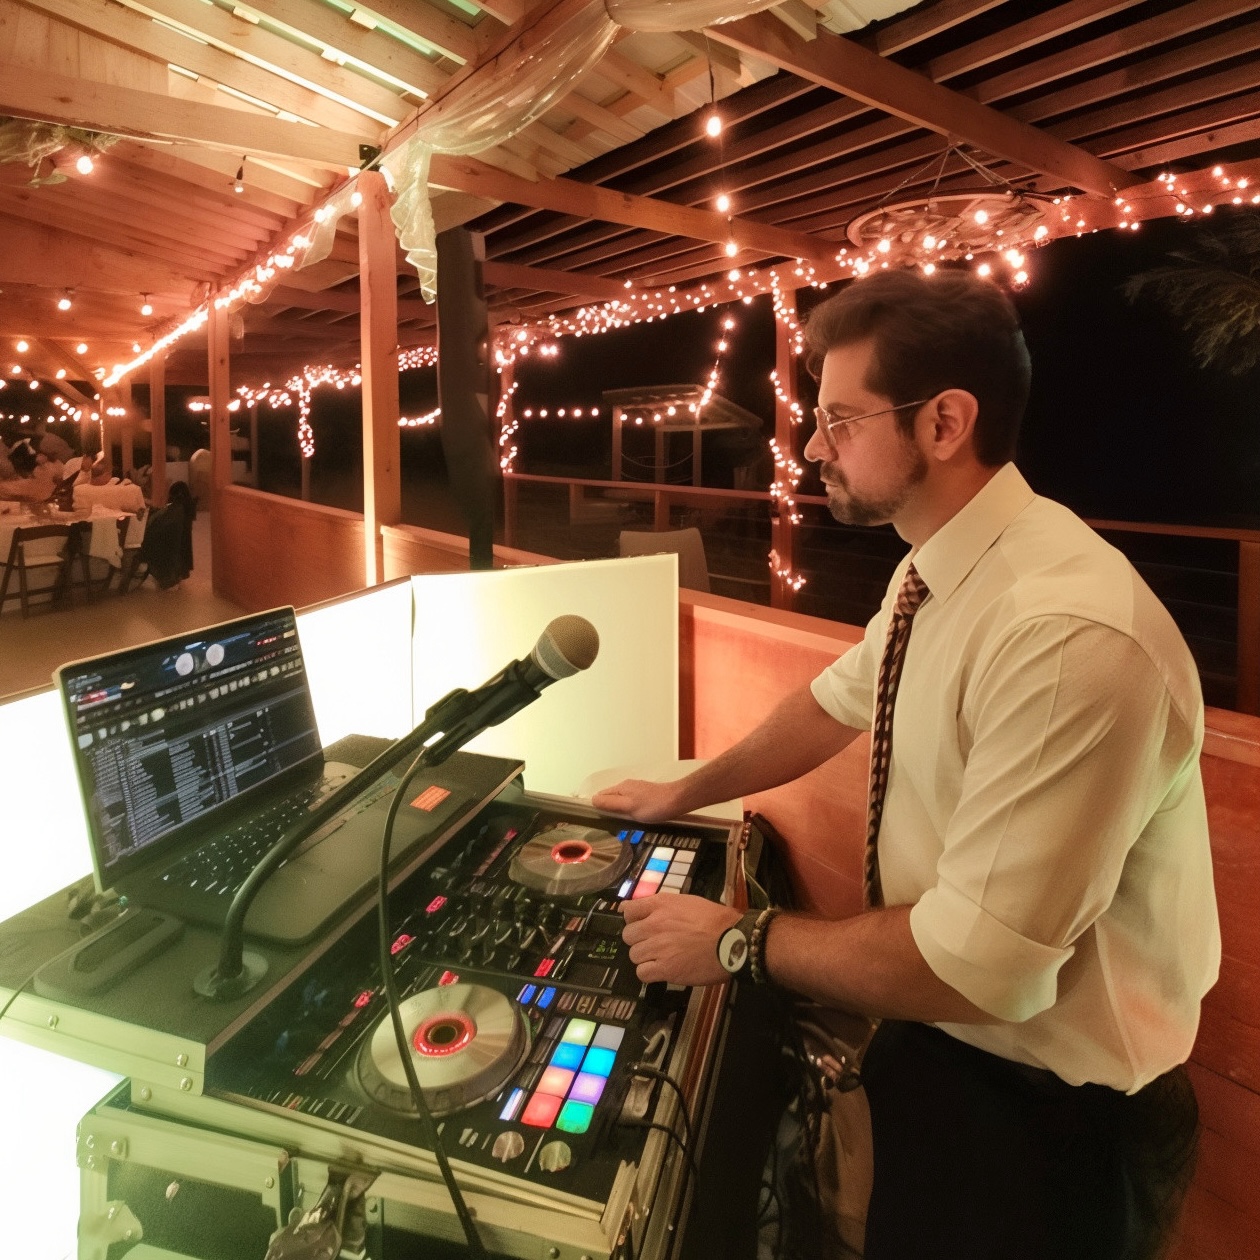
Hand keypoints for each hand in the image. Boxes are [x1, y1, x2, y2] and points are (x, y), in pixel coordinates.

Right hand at [591, 778, 684, 822]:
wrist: (677, 800)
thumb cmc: (652, 806)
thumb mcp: (628, 807)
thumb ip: (610, 803)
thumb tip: (592, 800)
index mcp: (621, 787)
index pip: (601, 795)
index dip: (598, 807)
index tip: (599, 821)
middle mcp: (627, 786)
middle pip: (610, 797)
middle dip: (608, 809)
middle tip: (610, 825)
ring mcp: (637, 790)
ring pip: (621, 800)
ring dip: (619, 810)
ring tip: (621, 824)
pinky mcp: (645, 795)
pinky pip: (630, 802)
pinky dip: (629, 810)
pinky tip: (633, 818)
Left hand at [621, 893, 740, 985]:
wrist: (734, 940)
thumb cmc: (716, 920)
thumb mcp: (688, 902)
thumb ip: (665, 906)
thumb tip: (646, 911)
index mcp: (661, 904)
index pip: (629, 910)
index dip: (634, 919)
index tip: (641, 925)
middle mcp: (654, 924)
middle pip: (628, 935)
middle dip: (639, 940)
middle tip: (655, 944)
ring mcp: (658, 947)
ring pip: (634, 955)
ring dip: (645, 958)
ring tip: (662, 958)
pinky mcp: (665, 968)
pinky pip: (642, 973)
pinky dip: (650, 973)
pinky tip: (662, 970)